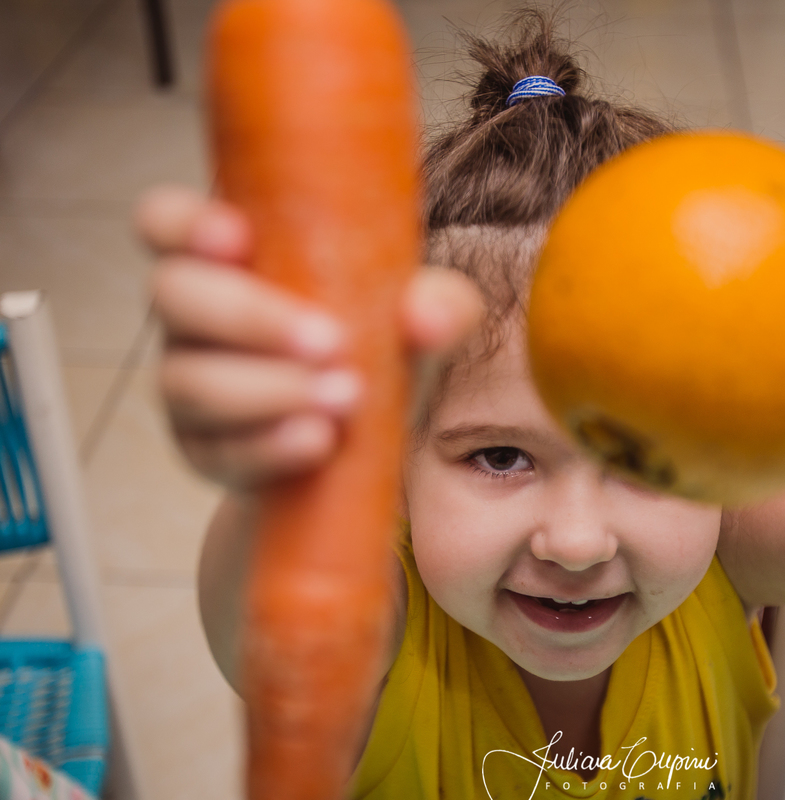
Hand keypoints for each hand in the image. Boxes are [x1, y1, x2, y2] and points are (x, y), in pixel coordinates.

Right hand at [136, 184, 481, 491]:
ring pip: (189, 381)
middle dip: (249, 316)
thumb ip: (436, 304)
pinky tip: (318, 441)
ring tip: (345, 397)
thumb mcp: (415, 321)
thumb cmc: (375, 348)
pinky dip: (270, 446)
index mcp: (228, 260)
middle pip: (173, 296)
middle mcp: (192, 318)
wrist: (363, 446)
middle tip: (330, 341)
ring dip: (268, 389)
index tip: (238, 238)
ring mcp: (188, 386)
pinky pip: (217, 450)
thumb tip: (427, 316)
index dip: (184, 224)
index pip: (165, 222)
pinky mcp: (204, 453)